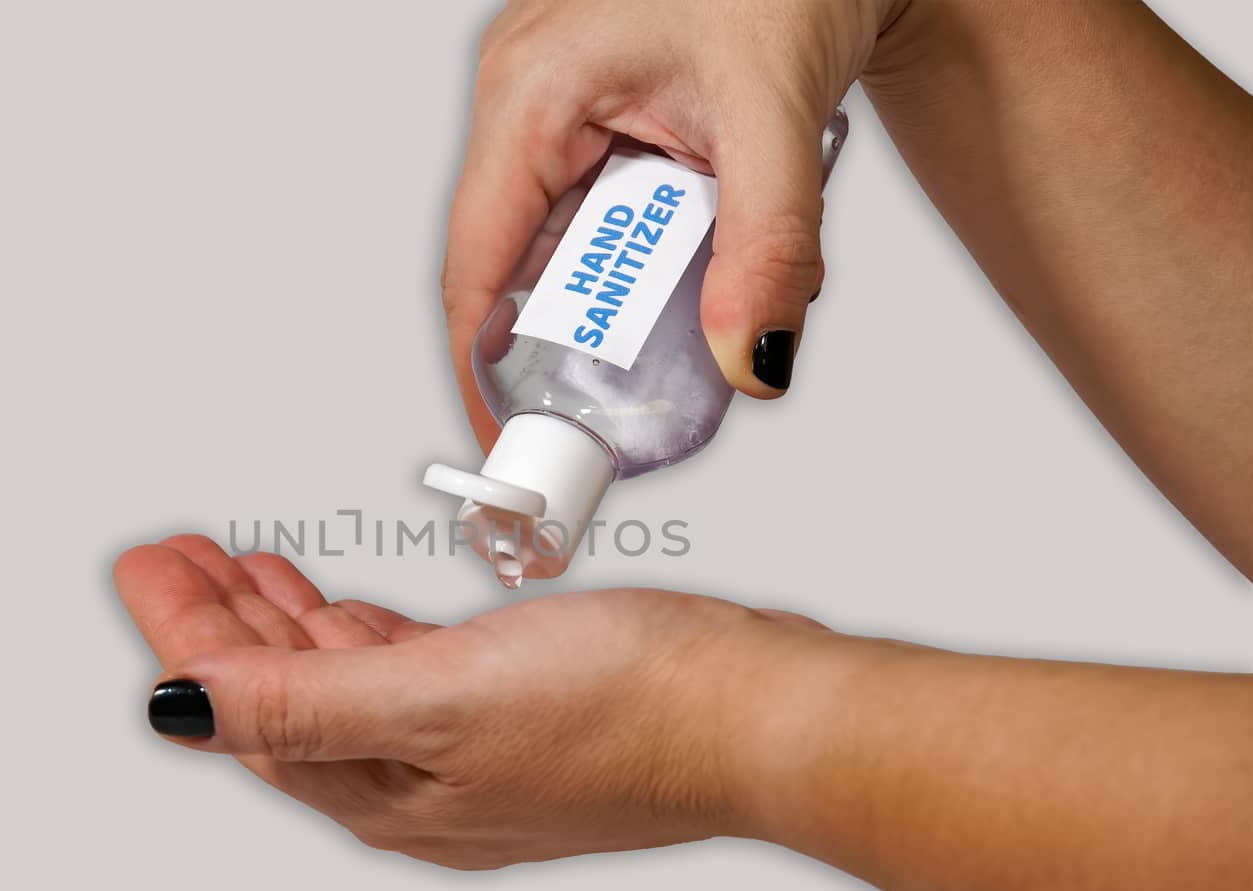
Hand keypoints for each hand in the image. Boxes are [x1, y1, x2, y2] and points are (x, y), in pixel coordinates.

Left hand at [114, 535, 836, 868]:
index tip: (149, 563)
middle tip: (178, 555)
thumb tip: (176, 710)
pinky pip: (405, 672)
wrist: (756, 712)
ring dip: (287, 622)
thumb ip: (305, 704)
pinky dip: (360, 631)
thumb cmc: (625, 710)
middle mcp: (417, 787)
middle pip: (285, 699)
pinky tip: (341, 607)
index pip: (249, 713)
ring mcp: (468, 752)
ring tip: (244, 565)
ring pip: (343, 682)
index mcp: (385, 794)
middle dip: (223, 623)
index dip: (188, 634)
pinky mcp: (513, 712)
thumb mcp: (441, 701)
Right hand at [443, 0, 904, 444]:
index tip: (508, 438)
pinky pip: (600, 214)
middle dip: (571, 339)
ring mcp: (561, 108)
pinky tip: (700, 270)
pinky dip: (647, 256)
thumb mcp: (774, 114)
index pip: (478, 259)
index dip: (482, 364)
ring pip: (565, 244)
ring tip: (678, 333)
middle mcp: (528, 100)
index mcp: (532, 90)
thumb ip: (768, 247)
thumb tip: (748, 358)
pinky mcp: (600, 117)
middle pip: (519, 262)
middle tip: (616, 406)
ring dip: (621, 297)